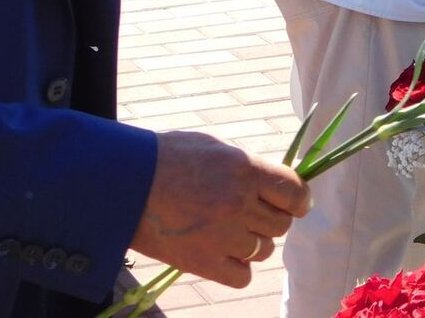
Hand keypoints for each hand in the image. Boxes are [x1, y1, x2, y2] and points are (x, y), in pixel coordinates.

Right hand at [130, 131, 311, 287]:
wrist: (124, 184)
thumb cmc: (167, 158)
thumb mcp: (214, 148)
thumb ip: (247, 167)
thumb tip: (272, 184)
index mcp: (245, 170)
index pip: (294, 192)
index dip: (300, 200)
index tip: (297, 204)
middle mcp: (239, 203)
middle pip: (281, 224)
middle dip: (273, 220)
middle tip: (255, 216)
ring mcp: (222, 236)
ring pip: (263, 250)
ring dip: (254, 243)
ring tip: (232, 233)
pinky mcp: (203, 262)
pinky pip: (243, 276)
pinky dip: (239, 268)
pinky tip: (225, 256)